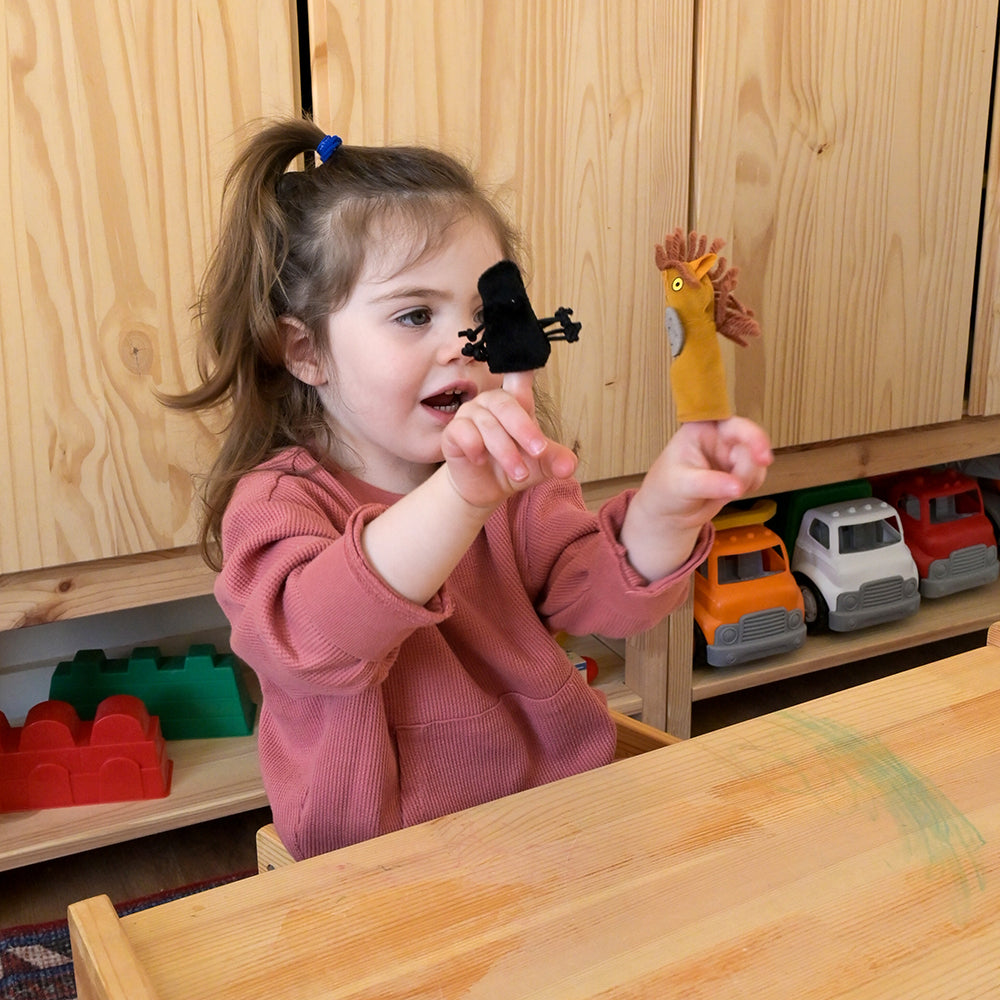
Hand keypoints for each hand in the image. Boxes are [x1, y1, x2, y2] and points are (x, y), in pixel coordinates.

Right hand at [440, 371, 577, 508]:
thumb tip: (569, 466)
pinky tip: (481, 461)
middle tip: (539, 451)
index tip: (528, 335)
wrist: (487, 489)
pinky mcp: (454, 432)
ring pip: (488, 425)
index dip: (523, 358)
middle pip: (507, 404)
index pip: (520, 372)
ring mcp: (470, 415)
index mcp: (516, 401)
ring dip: (506, 451)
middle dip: (524, 429)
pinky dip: (475, 448)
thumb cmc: (514, 465)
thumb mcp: (541, 465)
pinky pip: (463, 433)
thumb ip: (556, 460)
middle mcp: (492, 403)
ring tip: (519, 472)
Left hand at [620, 416, 772, 580]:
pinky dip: (750, 487)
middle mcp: (720, 436)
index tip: (762, 458)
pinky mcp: (740, 469)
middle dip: (746, 470)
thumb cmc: (666, 490)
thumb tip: (737, 487)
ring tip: (720, 493)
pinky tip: (729, 493)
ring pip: (757, 462)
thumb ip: (709, 484)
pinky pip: (758, 475)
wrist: (669, 512)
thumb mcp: (682, 485)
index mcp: (702, 428)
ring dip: (747, 481)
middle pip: (751, 445)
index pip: (732, 425)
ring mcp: (732, 452)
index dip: (753, 437)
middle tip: (736, 490)